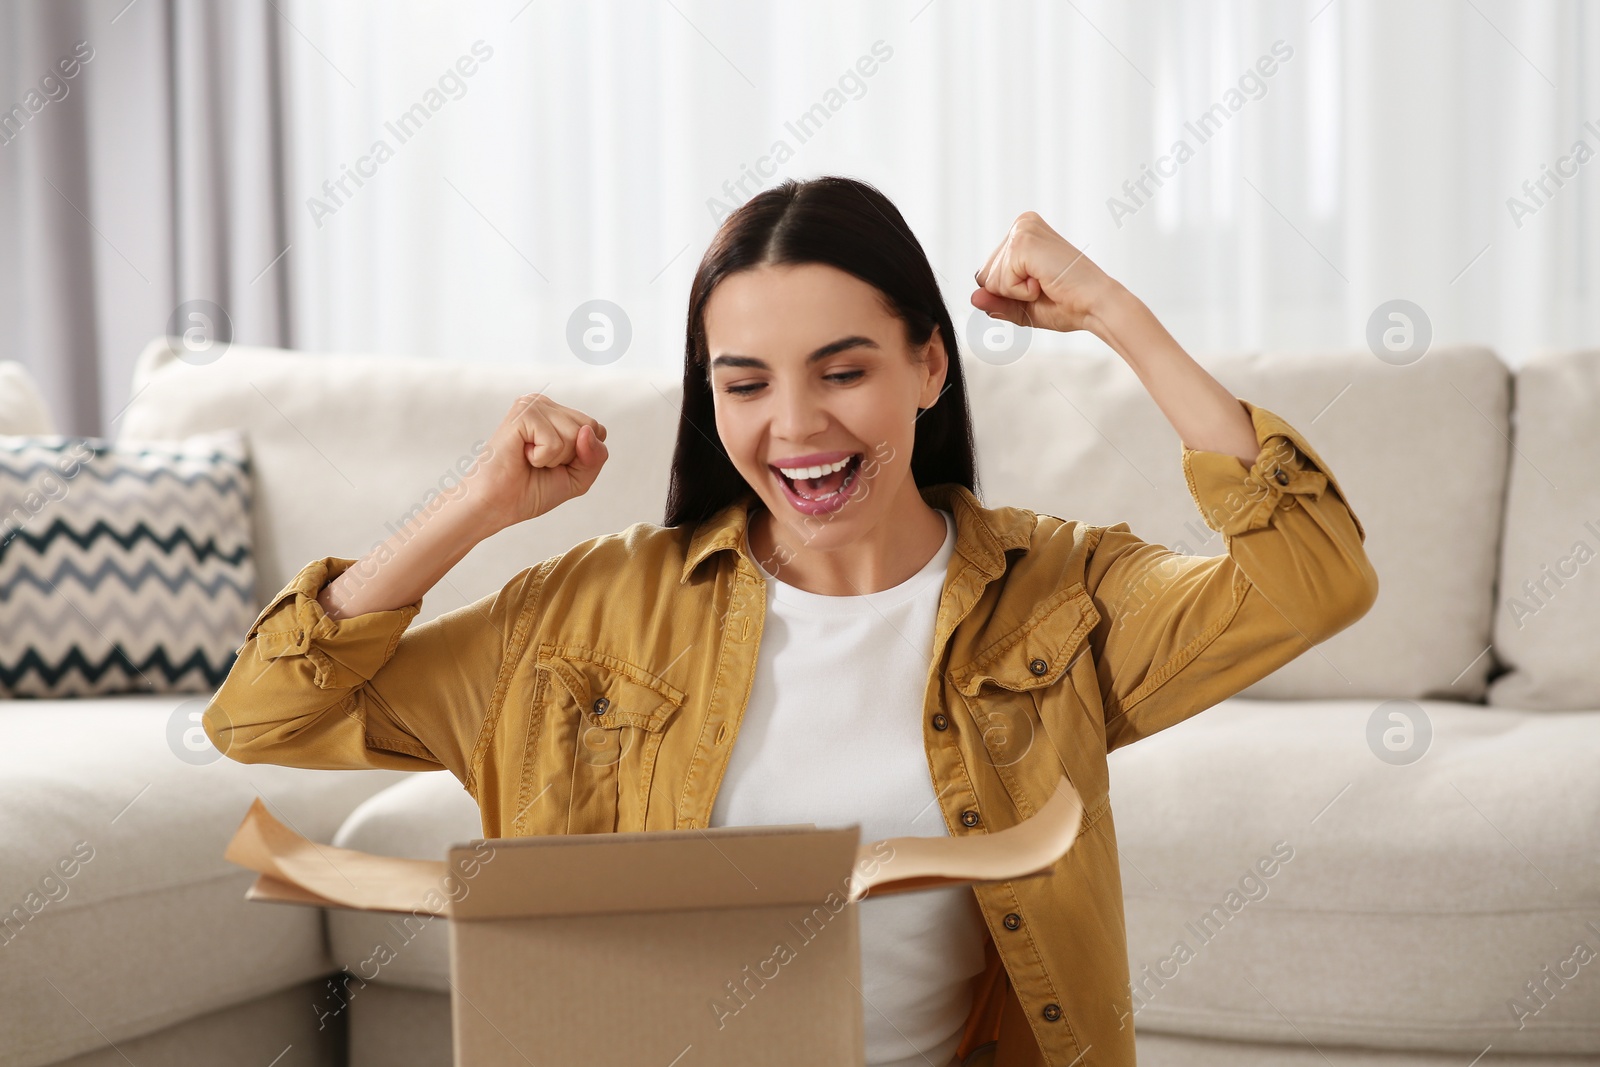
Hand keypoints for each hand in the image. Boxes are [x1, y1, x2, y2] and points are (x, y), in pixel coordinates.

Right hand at [471, 392, 608, 532]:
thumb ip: (596, 455)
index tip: (554, 464)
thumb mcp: (579, 477)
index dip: (583, 456)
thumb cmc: (530, 490)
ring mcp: (532, 405)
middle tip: (540, 462)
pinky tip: (523, 456)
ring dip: (555, 459)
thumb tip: (587, 431)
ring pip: (574, 435)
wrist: (496, 505)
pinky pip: (555, 442)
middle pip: (589, 429)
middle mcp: (544, 404)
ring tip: (530, 459)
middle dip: (570, 457)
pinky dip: (542, 458)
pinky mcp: (522, 414)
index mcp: (557, 414)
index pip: (597, 430)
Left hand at [972, 212, 1119, 333]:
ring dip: (1018, 293)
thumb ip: (996, 302)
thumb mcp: (1022, 307)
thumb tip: (973, 298)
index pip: (987, 275)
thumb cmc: (1068, 304)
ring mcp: (1022, 230)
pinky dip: (1022, 292)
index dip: (1009, 293)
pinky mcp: (1023, 241)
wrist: (1096, 305)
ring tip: (1047, 282)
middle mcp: (1021, 224)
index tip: (1041, 285)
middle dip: (1010, 293)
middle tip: (1045, 285)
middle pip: (985, 276)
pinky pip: (1002, 282)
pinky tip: (1045, 282)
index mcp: (1022, 233)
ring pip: (990, 280)